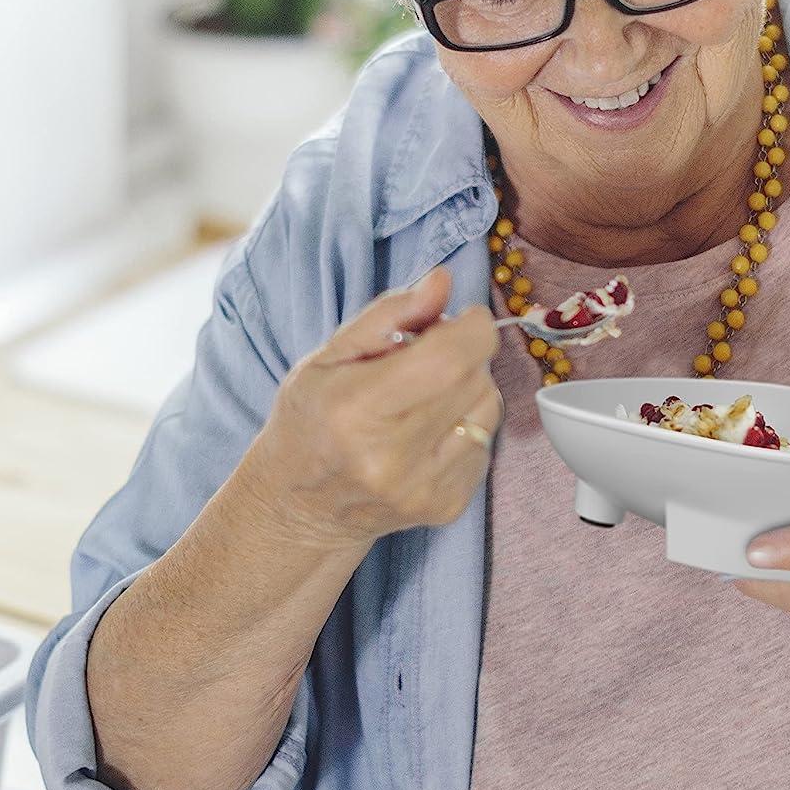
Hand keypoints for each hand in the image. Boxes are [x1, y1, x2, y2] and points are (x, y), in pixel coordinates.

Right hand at [249, 267, 503, 549]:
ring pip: (489, 408)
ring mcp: (423, 488)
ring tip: (424, 398)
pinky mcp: (448, 506)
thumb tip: (443, 282)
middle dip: (463, 354)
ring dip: (469, 390)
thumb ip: (389, 314)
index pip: (451, 358)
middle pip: (475, 377)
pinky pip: (487, 442)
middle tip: (427, 358)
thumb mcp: (328, 356)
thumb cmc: (311, 421)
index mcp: (356, 410)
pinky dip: (467, 426)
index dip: (472, 328)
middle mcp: (392, 456)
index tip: (462, 318)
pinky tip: (428, 433)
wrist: (301, 507)